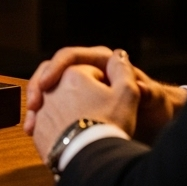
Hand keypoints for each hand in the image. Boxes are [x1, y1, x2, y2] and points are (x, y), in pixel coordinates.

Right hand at [25, 45, 186, 143]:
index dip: (56, 68)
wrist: (153, 128)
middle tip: (34, 104)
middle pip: (52, 71)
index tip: (46, 84)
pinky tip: (34, 130)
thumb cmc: (154, 109)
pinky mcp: (72, 107)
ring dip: (37, 102)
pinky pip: (49, 107)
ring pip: (47, 89)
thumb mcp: (152, 98)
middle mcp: (87, 72)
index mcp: (101, 62)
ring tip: (32, 122)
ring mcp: (77, 90)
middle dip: (39, 86)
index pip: (70, 56)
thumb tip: (137, 81)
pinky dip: (40, 117)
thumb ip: (146, 89)